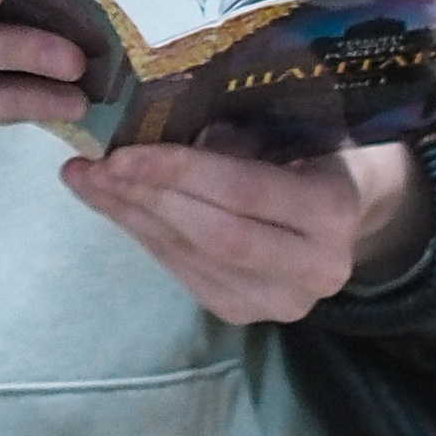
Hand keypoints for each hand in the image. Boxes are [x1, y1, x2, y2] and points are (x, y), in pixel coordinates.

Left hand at [61, 137, 428, 325]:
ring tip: (85, 179)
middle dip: (144, 198)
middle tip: (90, 165)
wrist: (350, 210)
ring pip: (190, 258)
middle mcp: (316, 268)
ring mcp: (281, 302)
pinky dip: (142, 234)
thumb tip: (151, 120)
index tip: (120, 151)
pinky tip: (111, 204)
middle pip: (212, 235)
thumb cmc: (315, 145)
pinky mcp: (245, 314)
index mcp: (334, 209)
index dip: (178, 173)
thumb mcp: (291, 122)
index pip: (244, 193)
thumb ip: (235, 130)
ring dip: (129, 217)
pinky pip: (182, 272)